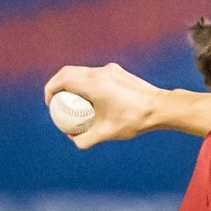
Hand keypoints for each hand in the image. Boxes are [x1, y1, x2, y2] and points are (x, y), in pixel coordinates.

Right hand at [42, 63, 161, 149]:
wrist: (160, 107)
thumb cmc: (133, 120)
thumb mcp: (107, 133)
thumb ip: (86, 139)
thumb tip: (73, 140)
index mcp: (93, 84)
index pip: (63, 79)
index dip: (51, 89)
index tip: (50, 103)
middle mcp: (99, 73)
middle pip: (69, 72)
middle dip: (58, 84)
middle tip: (56, 101)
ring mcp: (109, 70)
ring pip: (83, 72)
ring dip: (73, 83)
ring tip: (73, 101)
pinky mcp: (118, 72)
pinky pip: (96, 75)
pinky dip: (87, 83)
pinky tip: (93, 99)